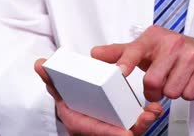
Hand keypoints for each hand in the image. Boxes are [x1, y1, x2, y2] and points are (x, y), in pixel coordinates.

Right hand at [34, 59, 161, 135]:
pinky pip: (132, 127)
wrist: (82, 112)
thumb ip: (51, 78)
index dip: (108, 133)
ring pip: (126, 131)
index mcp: (77, 120)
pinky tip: (153, 110)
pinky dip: (143, 120)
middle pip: (114, 133)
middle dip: (132, 128)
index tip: (125, 133)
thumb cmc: (72, 102)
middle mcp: (93, 129)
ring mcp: (107, 130)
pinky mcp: (119, 128)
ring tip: (152, 112)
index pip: (91, 130)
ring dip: (141, 123)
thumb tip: (40, 64)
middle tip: (146, 118)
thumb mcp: (59, 90)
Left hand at [92, 26, 193, 100]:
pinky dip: (187, 93)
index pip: (136, 50)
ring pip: (171, 91)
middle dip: (154, 89)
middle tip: (160, 81)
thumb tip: (96, 54)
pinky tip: (188, 81)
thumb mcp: (146, 48)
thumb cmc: (173, 51)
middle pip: (153, 81)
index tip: (120, 72)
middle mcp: (173, 43)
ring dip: (172, 91)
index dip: (126, 62)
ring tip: (176, 78)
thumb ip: (121, 53)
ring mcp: (191, 55)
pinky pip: (188, 94)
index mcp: (155, 37)